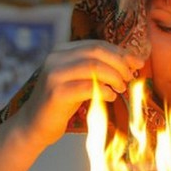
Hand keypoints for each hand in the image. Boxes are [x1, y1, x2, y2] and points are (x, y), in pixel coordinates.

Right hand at [14, 39, 143, 146]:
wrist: (34, 125)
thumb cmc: (62, 103)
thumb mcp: (80, 80)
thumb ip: (98, 68)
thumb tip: (131, 60)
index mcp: (62, 50)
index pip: (97, 44)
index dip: (120, 52)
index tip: (136, 63)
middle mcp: (55, 58)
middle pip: (96, 52)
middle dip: (119, 64)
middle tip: (130, 77)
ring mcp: (54, 75)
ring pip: (94, 67)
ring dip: (114, 77)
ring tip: (121, 88)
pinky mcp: (56, 93)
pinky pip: (88, 87)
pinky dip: (104, 91)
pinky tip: (110, 97)